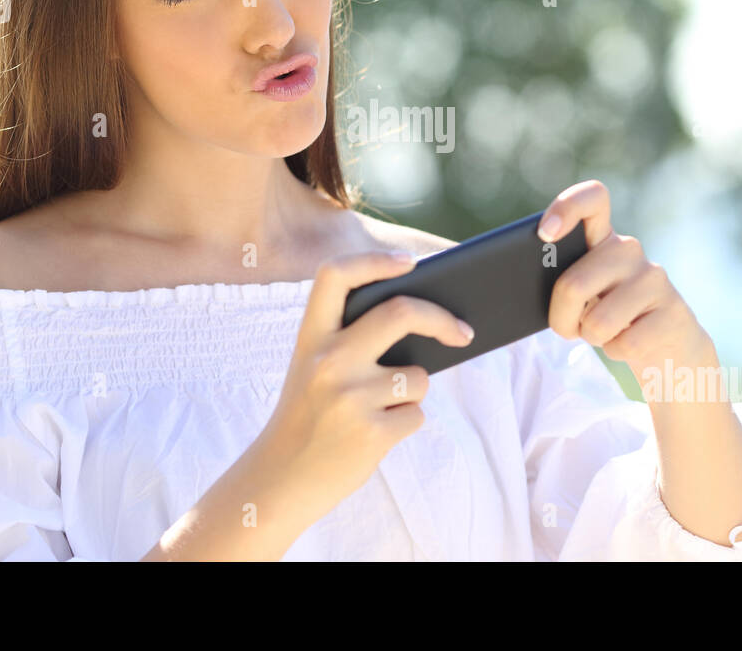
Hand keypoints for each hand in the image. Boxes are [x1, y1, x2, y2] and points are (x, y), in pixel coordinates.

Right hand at [253, 249, 474, 526]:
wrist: (278, 480)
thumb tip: (427, 320)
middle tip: (463, 331)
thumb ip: (352, 341)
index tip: (411, 263)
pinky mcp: (372, 433)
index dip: (375, 260)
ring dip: (411, 394)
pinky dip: (404, 423)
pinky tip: (372, 436)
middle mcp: (329, 360)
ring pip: (418, 377)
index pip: (336, 275)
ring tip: (376, 412)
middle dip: (441, 320)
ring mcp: (351, 396)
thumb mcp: (313, 368)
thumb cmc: (308, 416)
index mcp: (311, 337)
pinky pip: (415, 415)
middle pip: (401, 313)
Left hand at [537, 180, 715, 383]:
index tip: (546, 234)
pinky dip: (617, 352)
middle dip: (561, 319)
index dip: (566, 208)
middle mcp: (629, 251)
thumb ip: (562, 283)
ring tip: (609, 331)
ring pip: (597, 322)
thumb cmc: (610, 318)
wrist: (667, 350)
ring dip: (593, 338)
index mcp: (602, 239)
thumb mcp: (584, 295)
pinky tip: (631, 340)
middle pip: (573, 285)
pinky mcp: (672, 311)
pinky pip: (624, 344)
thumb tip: (517, 287)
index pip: (593, 199)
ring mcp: (653, 278)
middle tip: (571, 327)